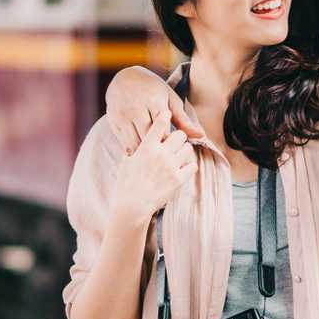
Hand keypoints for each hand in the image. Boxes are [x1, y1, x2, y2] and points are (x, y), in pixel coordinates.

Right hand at [106, 66, 204, 154]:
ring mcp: (122, 116)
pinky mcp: (113, 122)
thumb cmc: (152, 90)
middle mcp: (136, 108)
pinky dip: (135, 151)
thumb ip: (183, 119)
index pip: (165, 131)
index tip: (175, 148)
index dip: (171, 143)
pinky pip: (125, 143)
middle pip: (150, 139)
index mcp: (154, 101)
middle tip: (166, 157)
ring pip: (136, 143)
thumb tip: (201, 135)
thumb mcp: (169, 99)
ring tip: (155, 158)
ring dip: (146, 153)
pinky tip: (142, 153)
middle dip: (159, 150)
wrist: (124, 78)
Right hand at [111, 111, 197, 226]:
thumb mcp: (125, 162)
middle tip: (174, 143)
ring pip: (188, 148)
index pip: (159, 123)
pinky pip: (192, 165)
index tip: (167, 113)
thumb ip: (132, 148)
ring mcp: (171, 166)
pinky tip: (182, 168)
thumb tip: (135, 140)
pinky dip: (189, 166)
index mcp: (146, 147)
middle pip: (180, 134)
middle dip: (178, 137)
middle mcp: (160, 154)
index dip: (165, 115)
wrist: (132, 206)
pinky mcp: (179, 179)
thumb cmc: (126, 184)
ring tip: (178, 156)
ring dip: (184, 150)